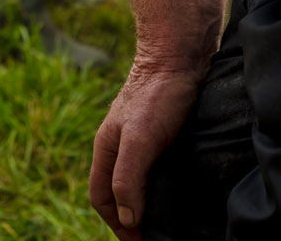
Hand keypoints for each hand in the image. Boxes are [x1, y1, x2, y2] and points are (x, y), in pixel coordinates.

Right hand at [89, 58, 203, 239]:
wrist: (179, 58)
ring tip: (167, 223)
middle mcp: (120, 148)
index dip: (118, 224)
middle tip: (154, 237)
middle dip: (129, 220)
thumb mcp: (141, 139)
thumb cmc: (157, 95)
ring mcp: (140, 141)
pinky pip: (154, 170)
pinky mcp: (162, 136)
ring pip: (135, 182)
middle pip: (116, 193)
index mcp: (106, 149)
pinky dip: (161, 189)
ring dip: (146, 206)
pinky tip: (180, 193)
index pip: (101, 198)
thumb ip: (128, 177)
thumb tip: (128, 218)